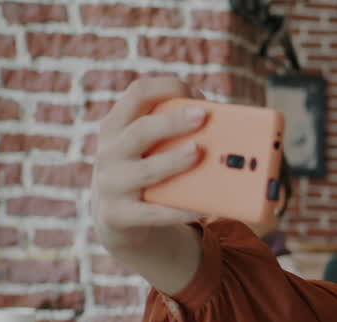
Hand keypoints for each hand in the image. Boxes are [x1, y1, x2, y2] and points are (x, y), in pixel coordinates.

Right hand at [91, 76, 205, 250]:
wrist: (116, 219)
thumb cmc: (144, 172)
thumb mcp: (147, 148)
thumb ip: (172, 133)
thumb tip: (227, 129)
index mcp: (117, 126)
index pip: (137, 93)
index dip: (168, 88)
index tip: (198, 94)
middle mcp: (109, 151)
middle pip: (141, 130)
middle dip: (173, 122)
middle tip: (203, 116)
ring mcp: (111, 184)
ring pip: (146, 171)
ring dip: (174, 161)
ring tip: (199, 153)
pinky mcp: (118, 215)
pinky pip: (152, 213)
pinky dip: (176, 211)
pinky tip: (199, 208)